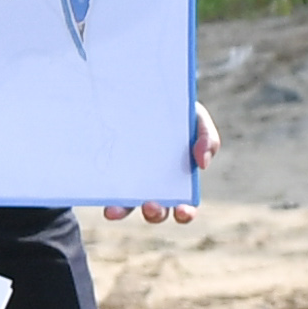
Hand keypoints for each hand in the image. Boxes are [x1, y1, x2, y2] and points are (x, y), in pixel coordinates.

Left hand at [109, 102, 218, 225]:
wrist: (145, 95)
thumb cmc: (177, 112)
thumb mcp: (197, 119)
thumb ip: (208, 138)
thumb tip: (202, 164)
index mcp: (178, 181)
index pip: (184, 207)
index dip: (184, 213)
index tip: (181, 210)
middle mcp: (154, 188)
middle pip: (155, 212)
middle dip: (154, 213)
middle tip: (150, 205)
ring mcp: (130, 180)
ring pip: (126, 207)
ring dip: (122, 211)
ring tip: (114, 210)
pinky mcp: (110, 171)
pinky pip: (105, 187)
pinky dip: (103, 193)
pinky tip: (99, 193)